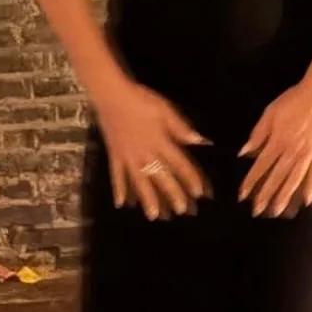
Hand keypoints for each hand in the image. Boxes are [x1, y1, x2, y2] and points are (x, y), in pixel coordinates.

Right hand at [94, 78, 211, 220]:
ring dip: (147, 199)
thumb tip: (200, 141)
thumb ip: (181, 128)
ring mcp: (128, 156)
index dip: (190, 179)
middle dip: (172, 195)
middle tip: (182, 211)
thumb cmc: (141, 100)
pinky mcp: (114, 155)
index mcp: (160, 141)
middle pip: (161, 177)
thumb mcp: (164, 110)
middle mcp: (145, 153)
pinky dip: (119, 190)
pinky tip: (122, 204)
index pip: (179, 164)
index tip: (199, 193)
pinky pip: (117, 176)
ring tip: (154, 216)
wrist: (111, 95)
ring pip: (139, 182)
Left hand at [237, 77, 311, 216]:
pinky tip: (307, 201)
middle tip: (257, 212)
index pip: (261, 166)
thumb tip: (243, 153)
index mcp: (278, 141)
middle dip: (266, 195)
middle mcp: (292, 151)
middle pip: (277, 177)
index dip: (251, 182)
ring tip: (277, 211)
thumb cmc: (293, 101)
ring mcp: (308, 154)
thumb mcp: (270, 113)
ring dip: (285, 197)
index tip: (242, 196)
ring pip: (294, 180)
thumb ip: (258, 134)